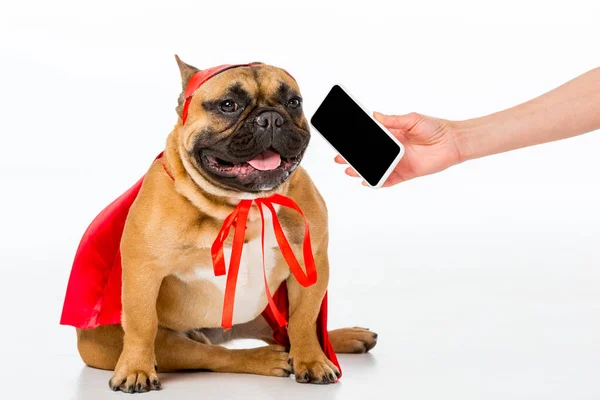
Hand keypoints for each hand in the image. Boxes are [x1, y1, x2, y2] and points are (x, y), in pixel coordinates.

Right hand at [335, 112, 462, 186]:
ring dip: (361, 170)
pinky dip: (377, 182)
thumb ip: (393, 120)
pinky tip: (366, 181)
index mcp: (391, 135)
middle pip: (368, 155)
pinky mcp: (405, 173)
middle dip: (352, 157)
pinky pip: (388, 180)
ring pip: (375, 168)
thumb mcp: (412, 119)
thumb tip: (375, 115)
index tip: (342, 140)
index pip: (369, 139)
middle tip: (339, 158)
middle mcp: (392, 150)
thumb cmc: (434, 128)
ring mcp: (398, 162)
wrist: (452, 141)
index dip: (356, 140)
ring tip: (349, 170)